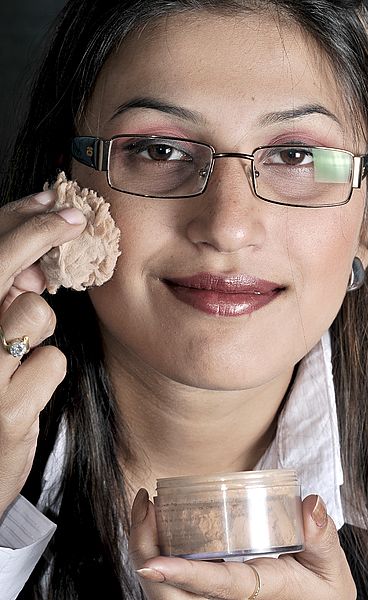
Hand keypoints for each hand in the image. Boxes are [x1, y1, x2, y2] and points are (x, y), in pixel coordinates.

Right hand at [0, 190, 85, 515]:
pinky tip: (26, 394)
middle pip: (3, 272)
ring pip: (35, 314)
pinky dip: (47, 373)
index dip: (17, 221)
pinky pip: (53, 362)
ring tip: (18, 358)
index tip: (52, 201)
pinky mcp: (5, 413)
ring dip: (38, 331)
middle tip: (73, 218)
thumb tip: (33, 265)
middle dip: (40, 234)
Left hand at [129, 488, 356, 598]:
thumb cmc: (322, 593)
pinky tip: (159, 523)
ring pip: (167, 589)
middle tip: (144, 502)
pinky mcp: (211, 591)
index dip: (181, 575)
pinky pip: (174, 582)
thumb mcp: (331, 571)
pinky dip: (158, 551)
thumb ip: (322, 539)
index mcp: (256, 595)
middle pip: (172, 594)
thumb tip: (311, 504)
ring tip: (146, 506)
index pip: (215, 586)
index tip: (150, 564)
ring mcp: (216, 598)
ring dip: (148, 547)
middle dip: (147, 550)